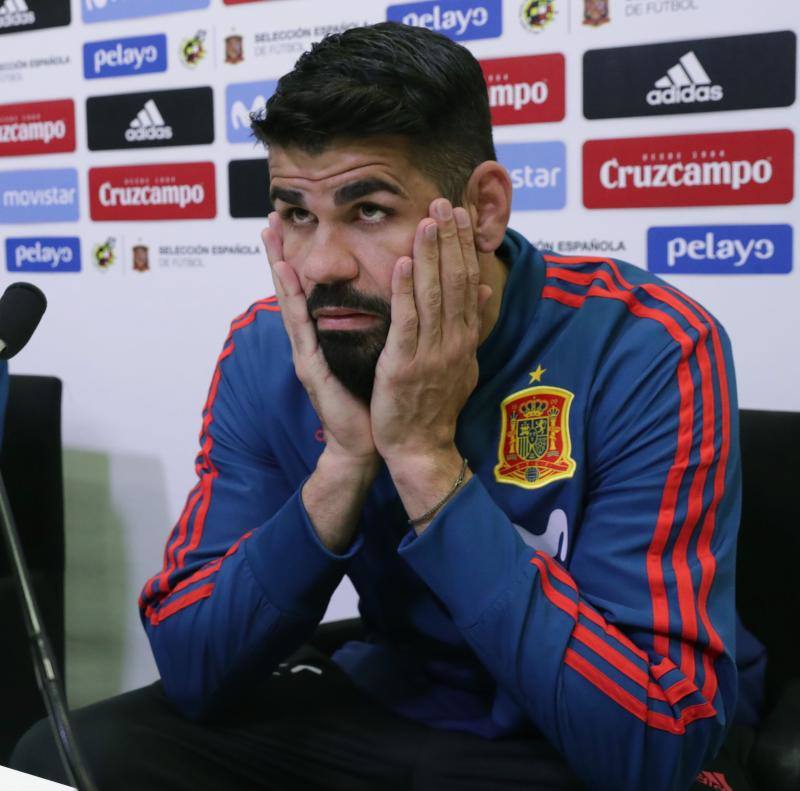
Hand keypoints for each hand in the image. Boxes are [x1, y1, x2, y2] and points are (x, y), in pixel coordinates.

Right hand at [262, 214, 377, 466]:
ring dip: (279, 268)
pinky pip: (302, 329)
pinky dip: (293, 301)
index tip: (296, 228)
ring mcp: (307, 355)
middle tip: (270, 219)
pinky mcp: (311, 369)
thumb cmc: (372, 401)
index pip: (313, 292)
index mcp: (327, 338)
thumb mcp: (374, 356)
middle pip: (294, 291)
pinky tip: (286, 276)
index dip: (302, 261)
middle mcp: (312, 342)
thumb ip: (375, 329)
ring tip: (269, 236)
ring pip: (291, 303)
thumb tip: (394, 299)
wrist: (366, 443)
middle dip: (280, 255)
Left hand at [370, 199, 490, 469]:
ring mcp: (431, 353)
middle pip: (456, 280)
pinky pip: (408, 322)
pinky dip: (407, 291)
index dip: (464, 246)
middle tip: (445, 202)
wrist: (422, 446)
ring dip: (431, 255)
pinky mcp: (405, 365)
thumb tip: (482, 290)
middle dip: (450, 240)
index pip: (468, 282)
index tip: (460, 215)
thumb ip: (468, 326)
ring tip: (428, 220)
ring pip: (435, 295)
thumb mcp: (462, 364)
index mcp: (465, 339)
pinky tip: (405, 262)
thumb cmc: (435, 405)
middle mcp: (453, 341)